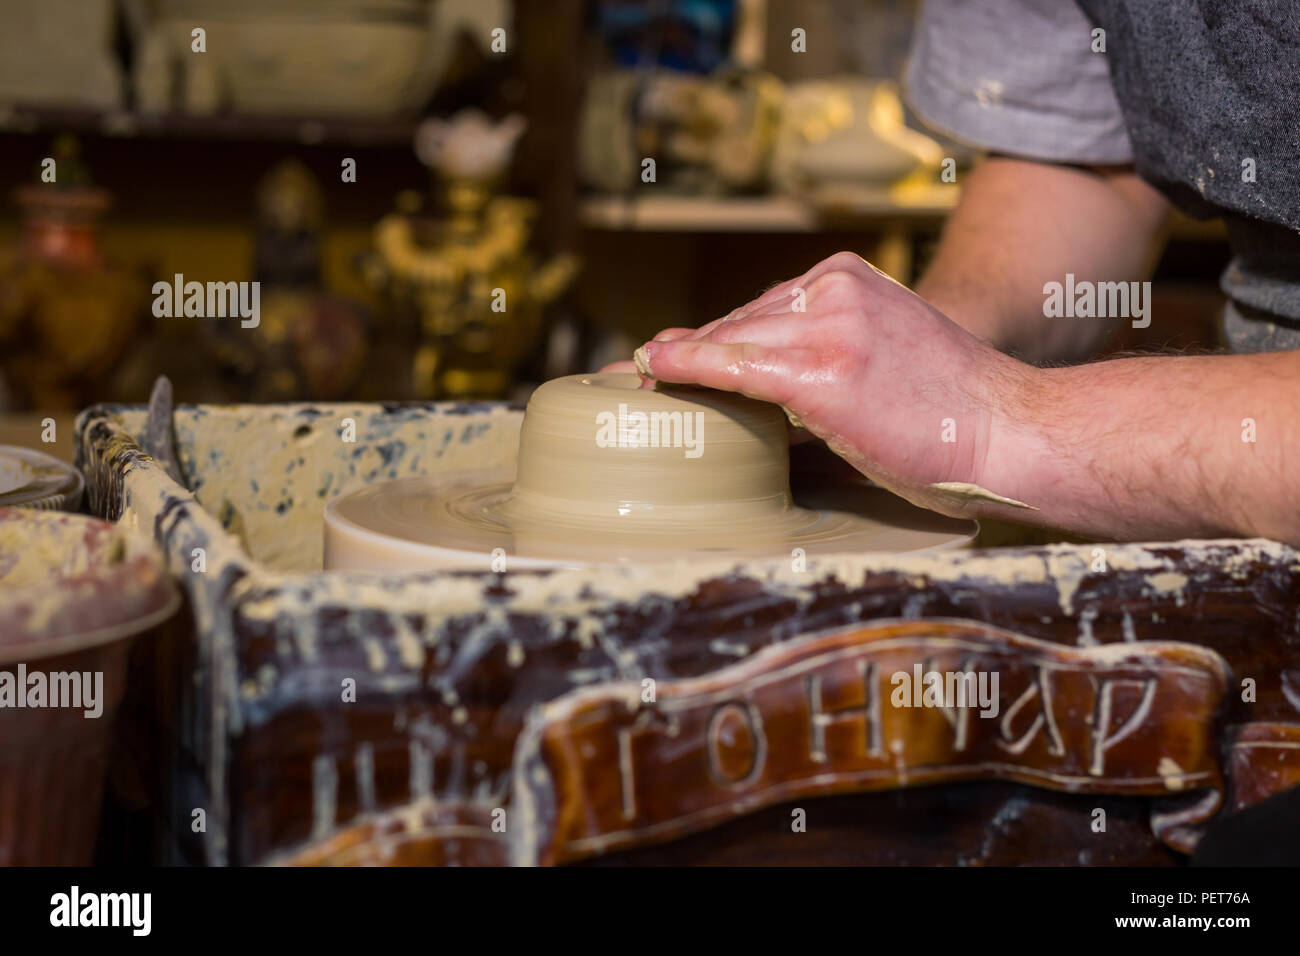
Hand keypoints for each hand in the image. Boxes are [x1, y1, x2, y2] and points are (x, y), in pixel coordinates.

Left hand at [605, 251, 1040, 517]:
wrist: (1010, 431)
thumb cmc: (954, 413)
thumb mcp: (885, 358)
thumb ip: (822, 357)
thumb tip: (753, 388)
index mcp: (848, 280)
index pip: (761, 309)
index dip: (710, 337)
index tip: (665, 355)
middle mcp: (834, 289)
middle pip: (738, 322)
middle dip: (687, 351)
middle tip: (633, 372)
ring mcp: (828, 324)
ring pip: (731, 342)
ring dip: (677, 365)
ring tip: (629, 381)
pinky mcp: (821, 370)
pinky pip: (734, 365)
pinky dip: (688, 368)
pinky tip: (653, 370)